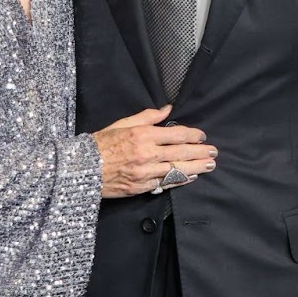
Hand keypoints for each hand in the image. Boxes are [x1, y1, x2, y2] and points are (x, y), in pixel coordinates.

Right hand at [92, 105, 216, 197]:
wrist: (82, 169)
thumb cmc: (101, 143)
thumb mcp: (122, 123)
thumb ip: (147, 117)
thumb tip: (168, 109)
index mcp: (142, 135)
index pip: (176, 134)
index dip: (192, 135)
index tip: (202, 135)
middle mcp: (147, 154)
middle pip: (181, 152)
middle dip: (200, 151)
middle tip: (214, 151)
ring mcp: (146, 172)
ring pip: (178, 170)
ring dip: (196, 167)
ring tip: (210, 164)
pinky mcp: (142, 187)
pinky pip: (166, 183)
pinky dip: (181, 180)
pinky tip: (191, 177)